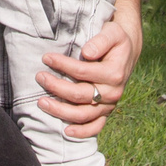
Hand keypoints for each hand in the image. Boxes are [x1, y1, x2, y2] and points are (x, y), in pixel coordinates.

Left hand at [37, 9, 141, 138]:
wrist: (126, 53)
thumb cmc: (115, 41)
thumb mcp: (113, 33)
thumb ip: (101, 41)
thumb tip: (86, 53)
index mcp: (114, 73)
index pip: (83, 71)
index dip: (63, 65)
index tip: (46, 57)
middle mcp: (113, 92)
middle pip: (80, 95)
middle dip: (56, 87)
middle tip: (39, 77)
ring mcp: (109, 105)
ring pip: (83, 114)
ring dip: (60, 111)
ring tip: (41, 102)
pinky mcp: (106, 112)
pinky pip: (95, 127)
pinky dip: (81, 132)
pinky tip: (65, 132)